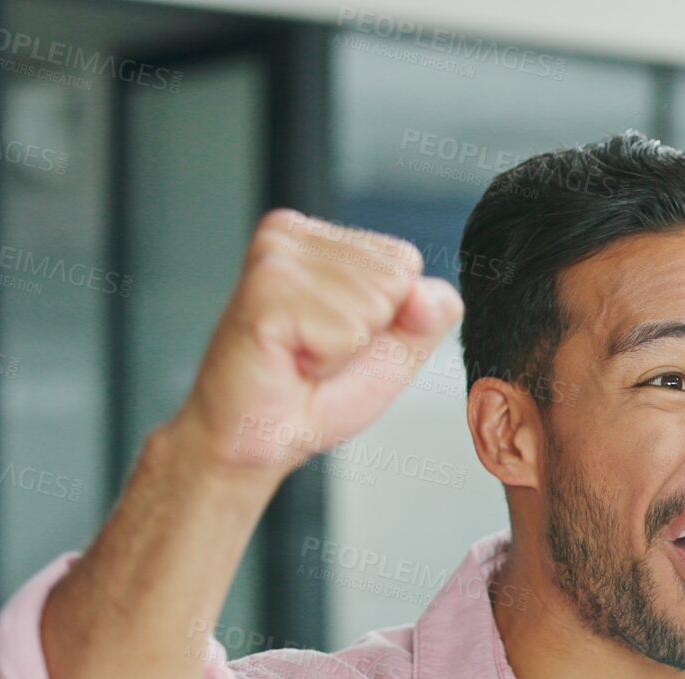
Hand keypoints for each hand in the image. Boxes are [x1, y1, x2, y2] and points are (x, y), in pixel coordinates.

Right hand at [168, 209, 463, 481]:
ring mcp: (276, 258)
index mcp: (320, 238)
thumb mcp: (397, 349)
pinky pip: (346, 331)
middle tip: (316, 350)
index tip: (337, 336)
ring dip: (345, 350)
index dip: (388, 317)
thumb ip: (429, 314)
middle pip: (397, 277)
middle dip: (368, 333)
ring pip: (375, 303)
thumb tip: (424, 295)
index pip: (406, 260)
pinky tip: (290, 360)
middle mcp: (292, 235)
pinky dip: (328, 362)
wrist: (256, 438)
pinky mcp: (266, 290)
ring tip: (302, 355)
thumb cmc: (314, 393)